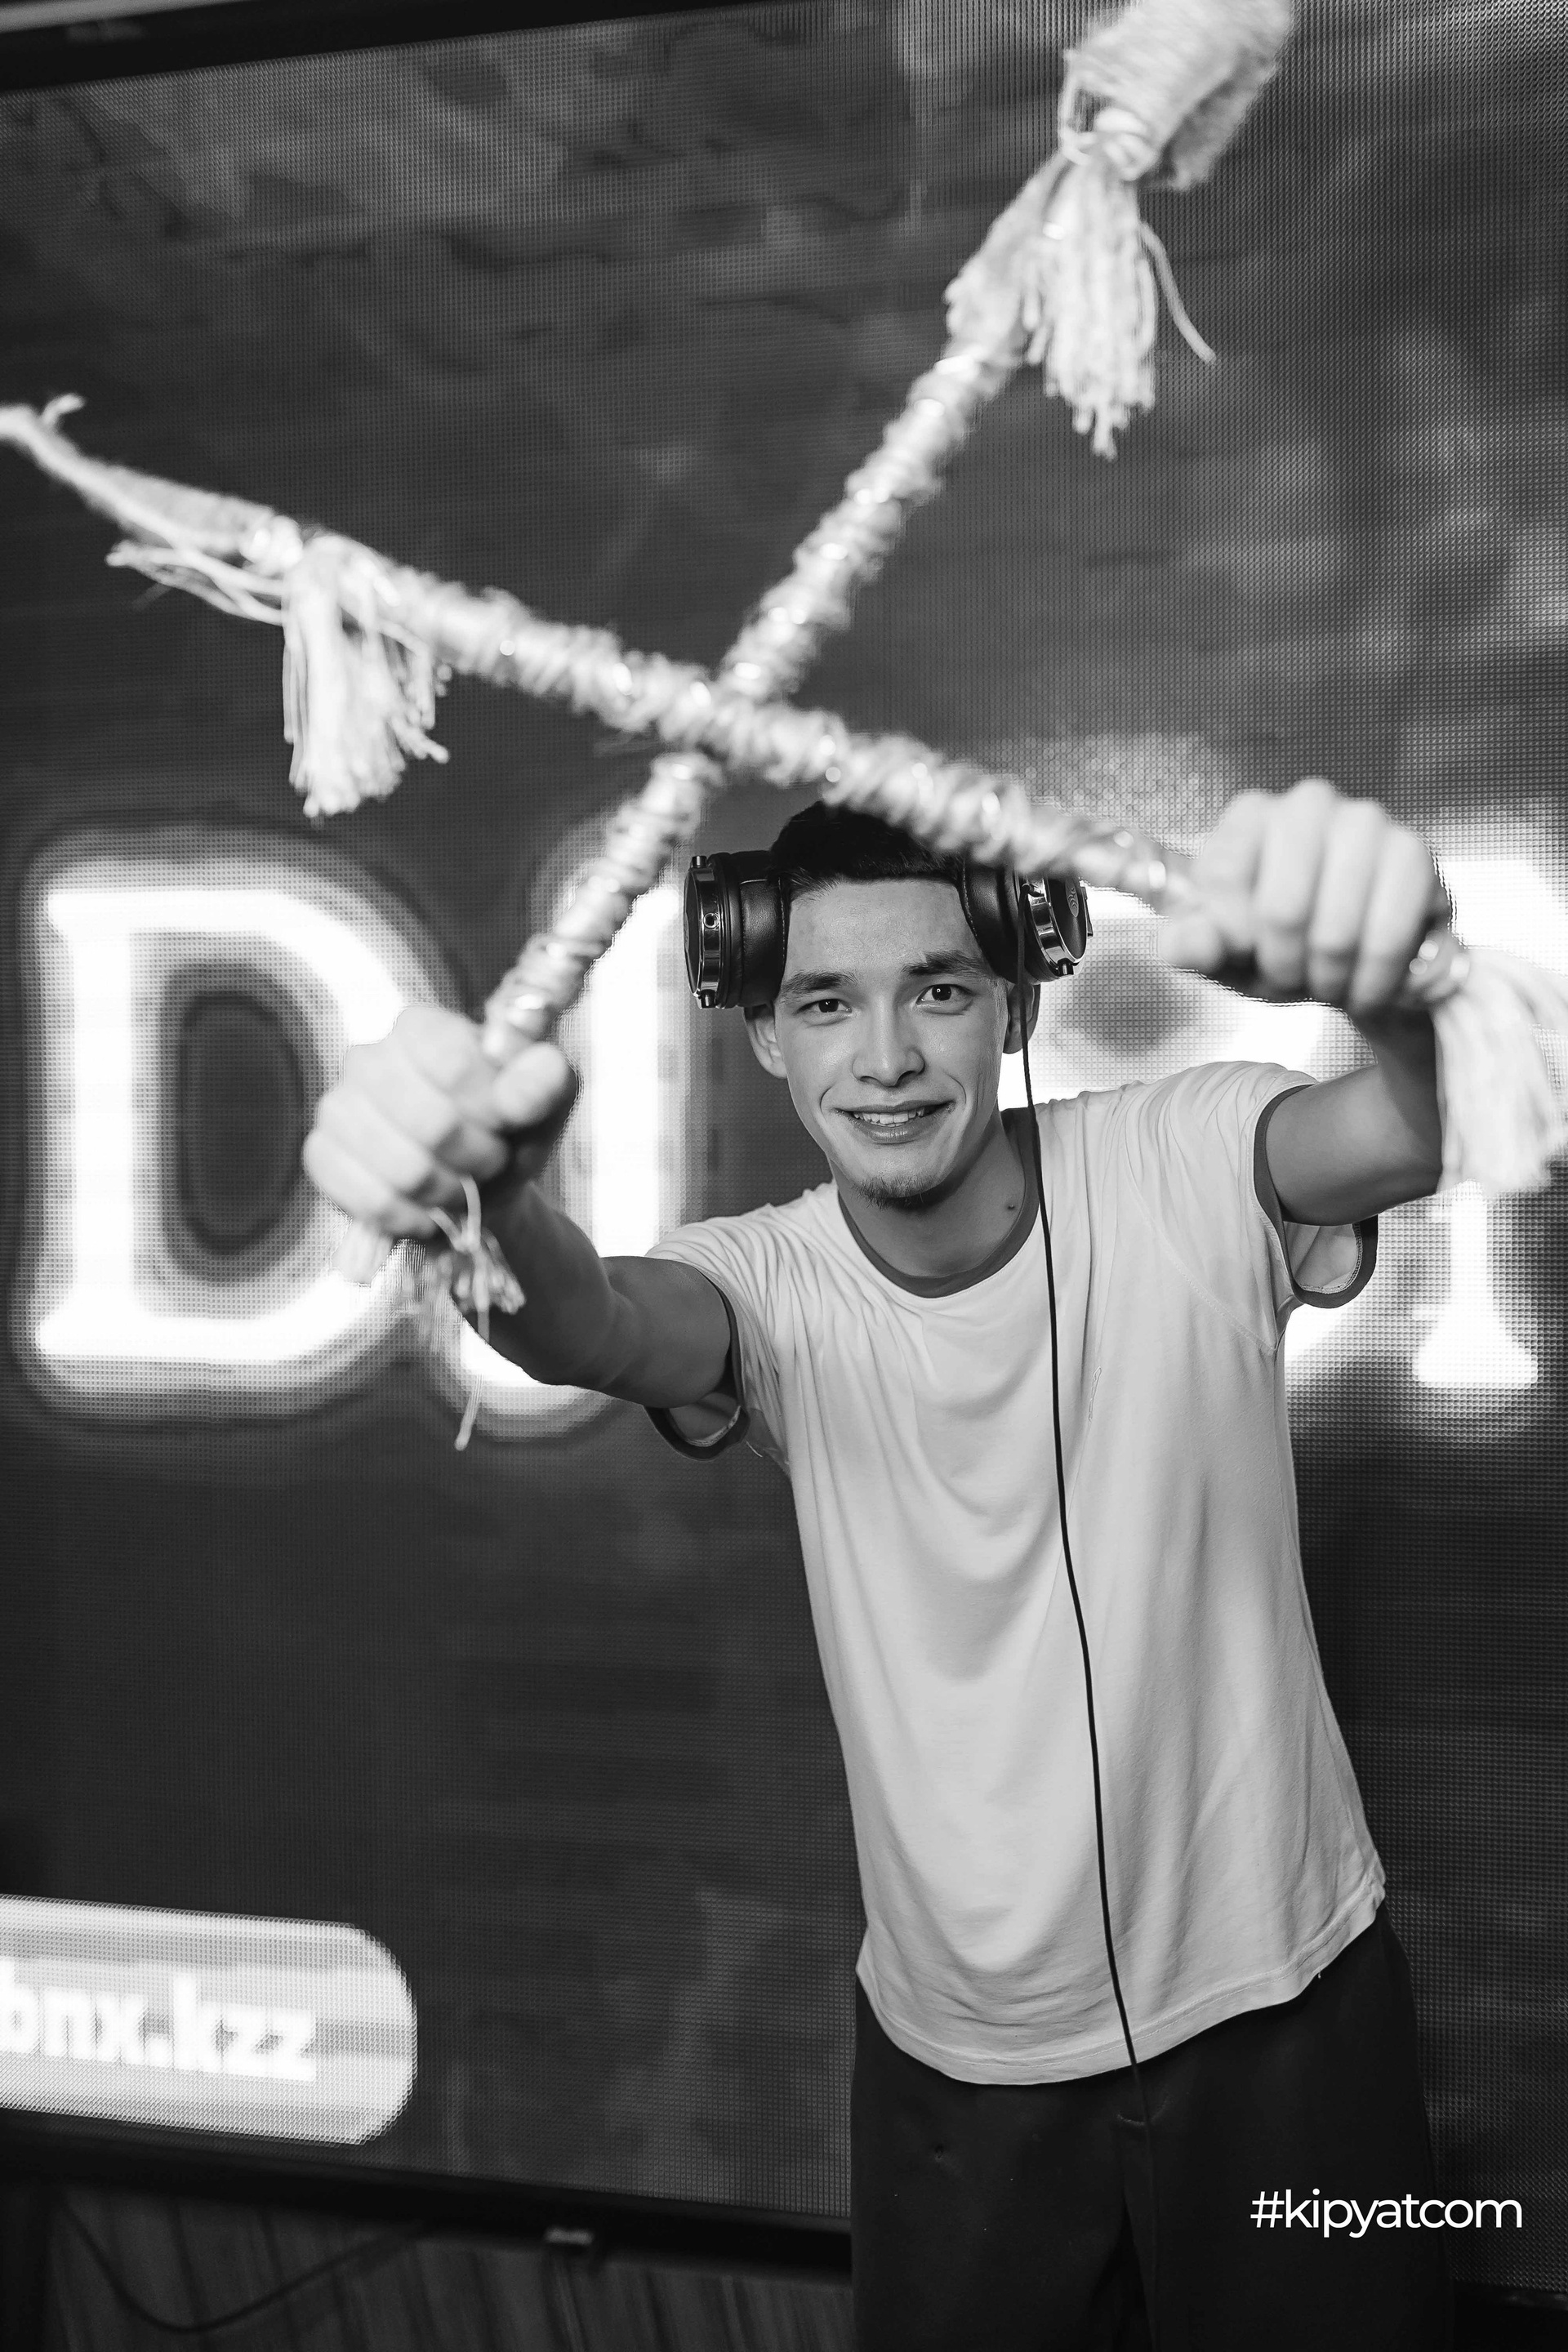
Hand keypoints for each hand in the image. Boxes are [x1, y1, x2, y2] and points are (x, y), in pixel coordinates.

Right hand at [301, 1005, 576, 1238]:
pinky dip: (412, 1218)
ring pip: (402, 1168)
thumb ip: (546, 1080)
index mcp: (421, 1027)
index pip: (451, 1063)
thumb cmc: (510, 1131)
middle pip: (432, 1123)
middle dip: (477, 1158)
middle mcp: (367, 1058)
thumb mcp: (546, 1100)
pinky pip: (368, 1200)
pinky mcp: (321, 1157)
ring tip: (460, 1186)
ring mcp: (336, 1108)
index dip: (489, 1108)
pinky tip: (426, 1210)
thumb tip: (526, 1083)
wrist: (476, 1187)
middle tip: (489, 1163)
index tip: (507, 1124)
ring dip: (449, 1192)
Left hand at [1161, 779, 1447, 1014]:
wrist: (1358, 962)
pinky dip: (1372, 980)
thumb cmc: (1282, 945)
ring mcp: (1367, 821)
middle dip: (1283, 965)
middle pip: (1282, 909)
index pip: (1224, 876)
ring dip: (1329, 977)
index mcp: (1250, 816)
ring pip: (1336, 931)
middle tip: (1291, 976)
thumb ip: (1192, 945)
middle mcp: (1309, 803)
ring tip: (1328, 980)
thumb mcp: (1224, 951)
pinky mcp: (1415, 854)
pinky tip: (1366, 984)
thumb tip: (1182, 947)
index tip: (1245, 950)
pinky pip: (1387, 938)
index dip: (1234, 935)